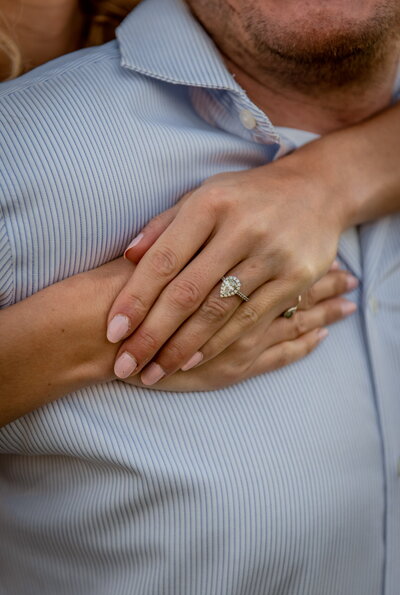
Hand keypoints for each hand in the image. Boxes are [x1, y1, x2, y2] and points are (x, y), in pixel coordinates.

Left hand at [106, 156, 352, 383]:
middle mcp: (242, 228)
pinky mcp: (296, 277)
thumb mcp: (205, 196)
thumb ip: (166, 225)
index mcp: (210, 204)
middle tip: (126, 366)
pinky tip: (193, 361)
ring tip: (154, 372)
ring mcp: (273, 254)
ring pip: (218, 311)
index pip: (164, 259)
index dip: (135, 298)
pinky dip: (219, 343)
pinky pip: (250, 318)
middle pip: (188, 292)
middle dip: (152, 334)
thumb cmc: (247, 196)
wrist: (318, 191)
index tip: (113, 332)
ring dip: (182, 348)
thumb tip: (128, 256)